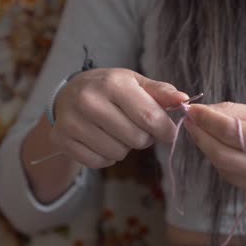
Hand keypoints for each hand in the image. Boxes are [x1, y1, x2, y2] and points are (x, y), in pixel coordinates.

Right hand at [51, 68, 187, 167]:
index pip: (150, 117)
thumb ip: (161, 92)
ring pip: (119, 153)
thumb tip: (184, 99)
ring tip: (118, 131)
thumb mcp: (135, 83)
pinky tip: (102, 139)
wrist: (69, 93)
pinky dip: (107, 156)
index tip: (169, 132)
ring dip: (125, 147)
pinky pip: (99, 162)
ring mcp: (72, 121)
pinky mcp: (61, 139)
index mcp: (112, 84)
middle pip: (137, 139)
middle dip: (145, 137)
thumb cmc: (110, 88)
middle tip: (137, 127)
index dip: (166, 130)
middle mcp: (89, 101)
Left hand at [184, 102, 245, 215]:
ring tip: (211, 134)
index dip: (207, 120)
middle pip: (224, 158)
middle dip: (203, 139)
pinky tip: (235, 153)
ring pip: (229, 174)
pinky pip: (242, 184)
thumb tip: (208, 111)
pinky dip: (232, 167)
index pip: (232, 133)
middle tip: (193, 122)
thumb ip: (243, 113)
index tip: (193, 110)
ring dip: (215, 153)